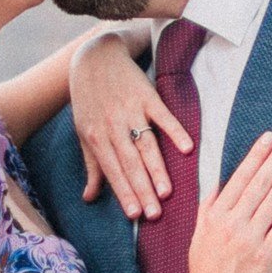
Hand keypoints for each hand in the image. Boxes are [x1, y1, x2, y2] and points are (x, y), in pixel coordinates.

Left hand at [70, 34, 192, 216]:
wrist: (95, 57)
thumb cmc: (88, 99)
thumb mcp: (85, 132)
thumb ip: (92, 166)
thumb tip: (89, 198)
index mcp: (96, 137)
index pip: (112, 171)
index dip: (124, 193)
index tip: (134, 215)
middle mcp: (113, 126)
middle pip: (130, 163)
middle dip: (143, 190)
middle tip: (155, 214)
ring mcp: (131, 110)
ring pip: (146, 145)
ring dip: (157, 169)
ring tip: (167, 192)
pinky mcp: (147, 96)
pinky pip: (163, 116)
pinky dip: (175, 131)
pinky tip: (187, 148)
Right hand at [181, 132, 271, 272]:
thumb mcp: (198, 238)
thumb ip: (208, 210)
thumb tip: (218, 185)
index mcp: (215, 216)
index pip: (239, 177)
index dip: (257, 155)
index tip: (269, 137)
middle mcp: (232, 223)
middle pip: (259, 182)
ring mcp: (250, 239)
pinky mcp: (266, 255)